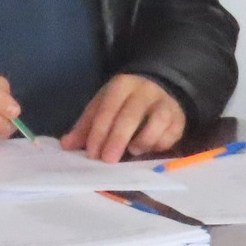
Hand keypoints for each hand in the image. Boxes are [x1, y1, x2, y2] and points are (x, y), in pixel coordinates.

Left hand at [61, 74, 185, 162]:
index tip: (92, 153)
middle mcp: (144, 91)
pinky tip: (149, 150)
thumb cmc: (125, 103)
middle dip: (117, 139)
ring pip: (157, 121)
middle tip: (108, 160)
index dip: (98, 132)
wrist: (160, 88)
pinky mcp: (179, 118)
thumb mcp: (103, 107)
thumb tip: (67, 145)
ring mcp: (164, 103)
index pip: (107, 109)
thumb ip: (86, 126)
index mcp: (121, 85)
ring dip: (143, 140)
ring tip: (132, 151)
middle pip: (130, 115)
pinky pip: (171, 133)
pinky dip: (160, 144)